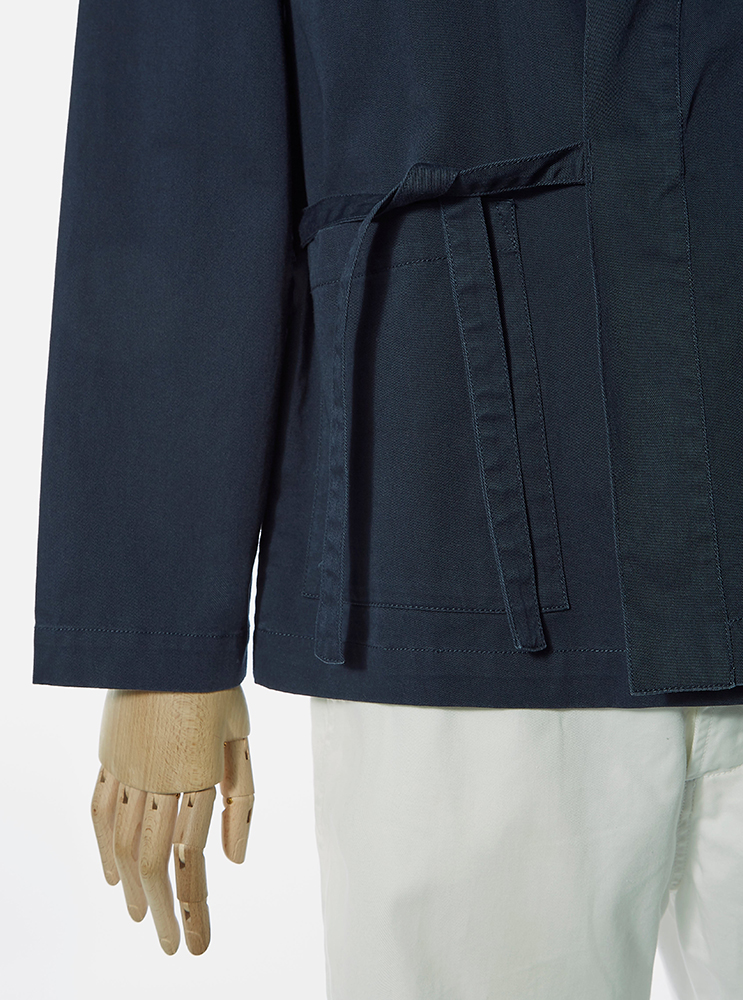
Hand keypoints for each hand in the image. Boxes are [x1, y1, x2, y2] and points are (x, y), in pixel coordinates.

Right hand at [89, 688, 253, 954]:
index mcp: (199, 773)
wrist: (168, 638)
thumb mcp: (241, 735)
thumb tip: (236, 860)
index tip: (199, 942)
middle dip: (165, 911)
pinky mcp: (109, 757)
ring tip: (142, 921)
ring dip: (133, 887)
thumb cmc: (214, 683)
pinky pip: (100, 811)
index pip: (194, 856)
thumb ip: (241, 798)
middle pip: (157, 859)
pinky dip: (104, 847)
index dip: (196, 905)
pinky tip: (112, 875)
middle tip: (172, 948)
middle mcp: (159, 777)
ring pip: (125, 842)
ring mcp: (128, 768)